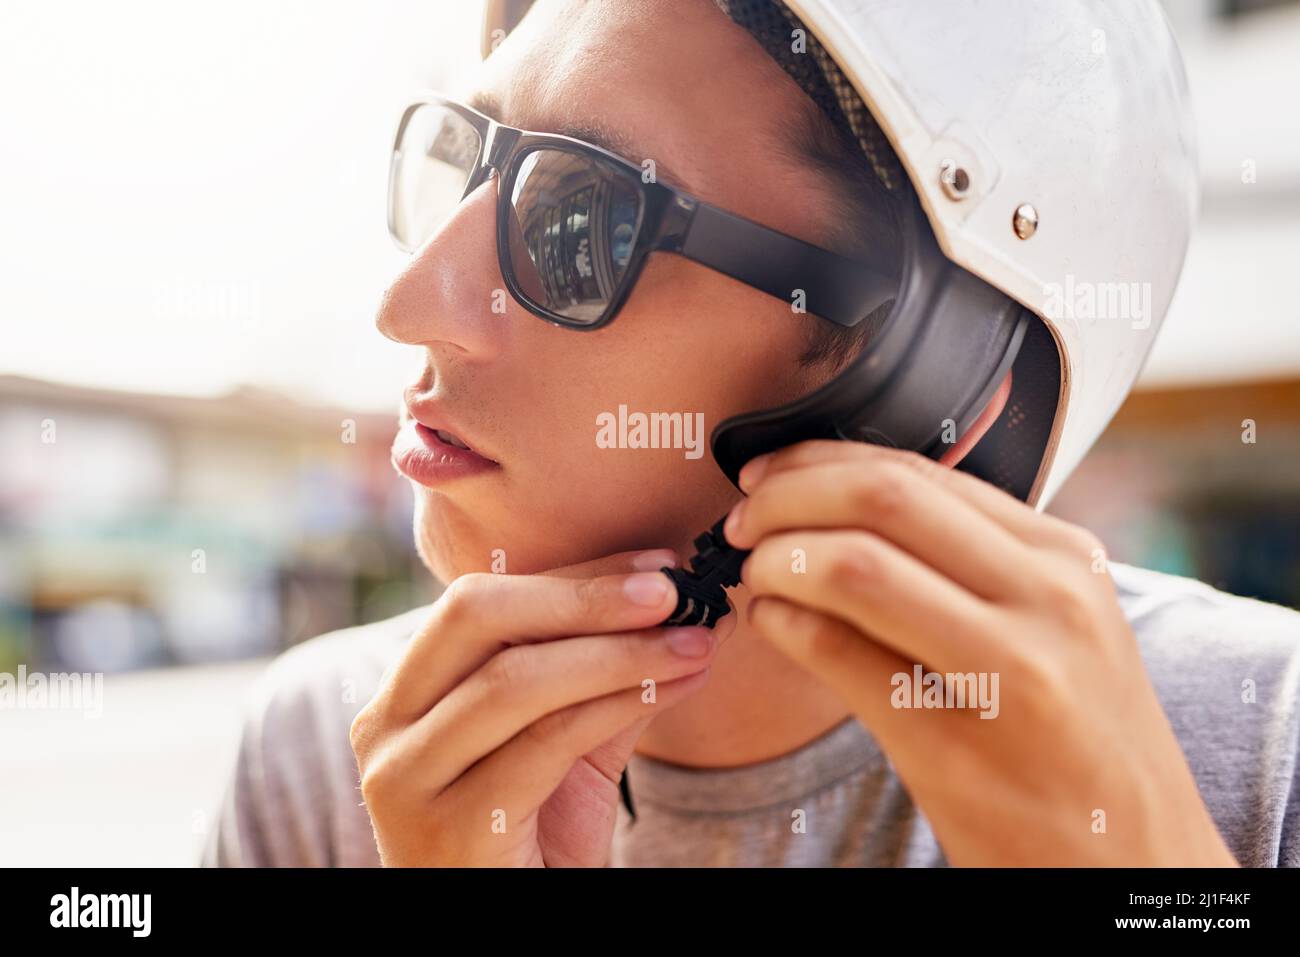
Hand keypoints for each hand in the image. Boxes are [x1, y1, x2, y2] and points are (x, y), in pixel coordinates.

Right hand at [349, 549, 727, 865]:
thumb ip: (606, 680)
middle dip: (583, 596)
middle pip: (477, 616)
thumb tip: (682, 614)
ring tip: (693, 641)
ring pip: (514, 680)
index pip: (482, 601)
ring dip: (618, 652)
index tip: (655, 563)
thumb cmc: (532, 839)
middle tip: (669, 591)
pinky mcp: (448, 827)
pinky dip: (616, 704)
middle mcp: (386, 726)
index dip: (574, 573)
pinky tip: (674, 686)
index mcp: (406, 691)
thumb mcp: (567, 746)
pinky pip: (544, 744)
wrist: (504, 930)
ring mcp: (406, 778)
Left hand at [724, 440, 1235, 866]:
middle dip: (786, 498)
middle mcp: (1047, 598)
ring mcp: (1009, 671)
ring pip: (855, 565)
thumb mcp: (1058, 627)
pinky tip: (768, 624)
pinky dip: (782, 623)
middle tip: (743, 522)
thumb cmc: (1081, 742)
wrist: (1136, 866)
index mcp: (1064, 558)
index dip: (821, 462)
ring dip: (777, 559)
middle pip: (881, 498)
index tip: (768, 474)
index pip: (918, 471)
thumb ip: (972, 562)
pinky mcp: (957, 746)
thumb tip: (838, 509)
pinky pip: (839, 654)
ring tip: (752, 574)